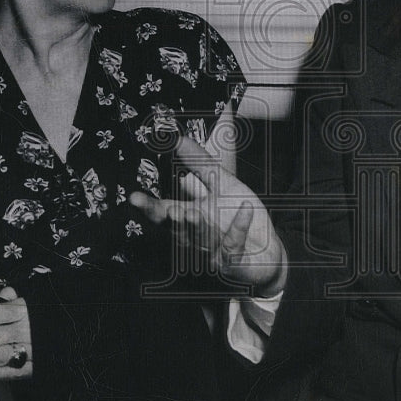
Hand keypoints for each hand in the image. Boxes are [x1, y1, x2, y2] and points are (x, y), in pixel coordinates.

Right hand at [130, 135, 286, 295]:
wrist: (266, 250)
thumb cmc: (238, 217)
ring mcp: (212, 251)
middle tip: (166, 209)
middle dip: (170, 219)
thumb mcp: (223, 184)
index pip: (164, 212)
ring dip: (197, 225)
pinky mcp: (232, 261)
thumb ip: (200, 164)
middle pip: (177, 227)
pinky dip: (239, 226)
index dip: (148, 206)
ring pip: (202, 238)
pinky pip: (233, 243)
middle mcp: (196, 237)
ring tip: (191, 213)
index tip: (134, 198)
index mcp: (189, 217)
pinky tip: (245, 210)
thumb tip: (178, 139)